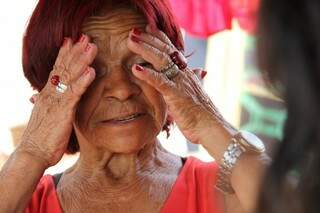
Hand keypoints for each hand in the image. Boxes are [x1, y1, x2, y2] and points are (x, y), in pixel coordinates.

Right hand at [19, 35, 96, 166]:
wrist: (33, 153)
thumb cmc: (41, 137)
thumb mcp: (44, 116)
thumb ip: (46, 104)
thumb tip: (37, 97)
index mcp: (48, 94)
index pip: (57, 69)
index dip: (65, 54)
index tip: (72, 40)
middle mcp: (50, 93)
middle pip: (64, 67)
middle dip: (75, 51)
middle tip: (86, 37)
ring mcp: (56, 101)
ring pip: (70, 76)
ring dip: (82, 60)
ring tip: (91, 46)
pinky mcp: (63, 111)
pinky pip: (74, 93)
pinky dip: (83, 81)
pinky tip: (92, 71)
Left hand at [127, 25, 235, 143]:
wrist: (211, 127)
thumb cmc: (203, 113)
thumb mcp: (198, 91)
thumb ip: (196, 79)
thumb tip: (200, 71)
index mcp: (187, 72)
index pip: (172, 50)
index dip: (160, 38)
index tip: (148, 28)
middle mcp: (184, 73)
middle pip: (165, 50)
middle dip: (148, 39)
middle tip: (133, 31)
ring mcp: (180, 83)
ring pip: (161, 60)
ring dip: (145, 49)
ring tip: (131, 42)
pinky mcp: (176, 95)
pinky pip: (160, 82)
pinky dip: (147, 74)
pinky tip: (135, 69)